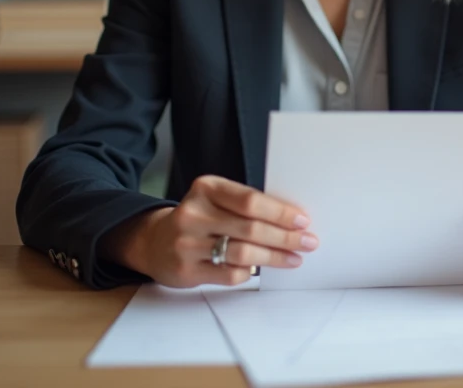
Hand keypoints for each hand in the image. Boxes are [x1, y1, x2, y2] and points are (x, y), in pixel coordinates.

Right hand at [103, 175, 319, 287]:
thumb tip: (292, 220)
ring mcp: (187, 243)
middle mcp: (194, 214)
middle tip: (308, 242)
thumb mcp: (215, 200)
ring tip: (294, 259)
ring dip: (274, 257)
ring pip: (243, 253)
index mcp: (206, 188)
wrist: (154, 241)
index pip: (250, 200)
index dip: (280, 212)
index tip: (303, 220)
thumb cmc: (199, 218)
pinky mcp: (186, 270)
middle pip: (250, 228)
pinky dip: (250, 272)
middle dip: (285, 237)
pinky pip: (229, 274)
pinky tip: (260, 269)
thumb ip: (246, 206)